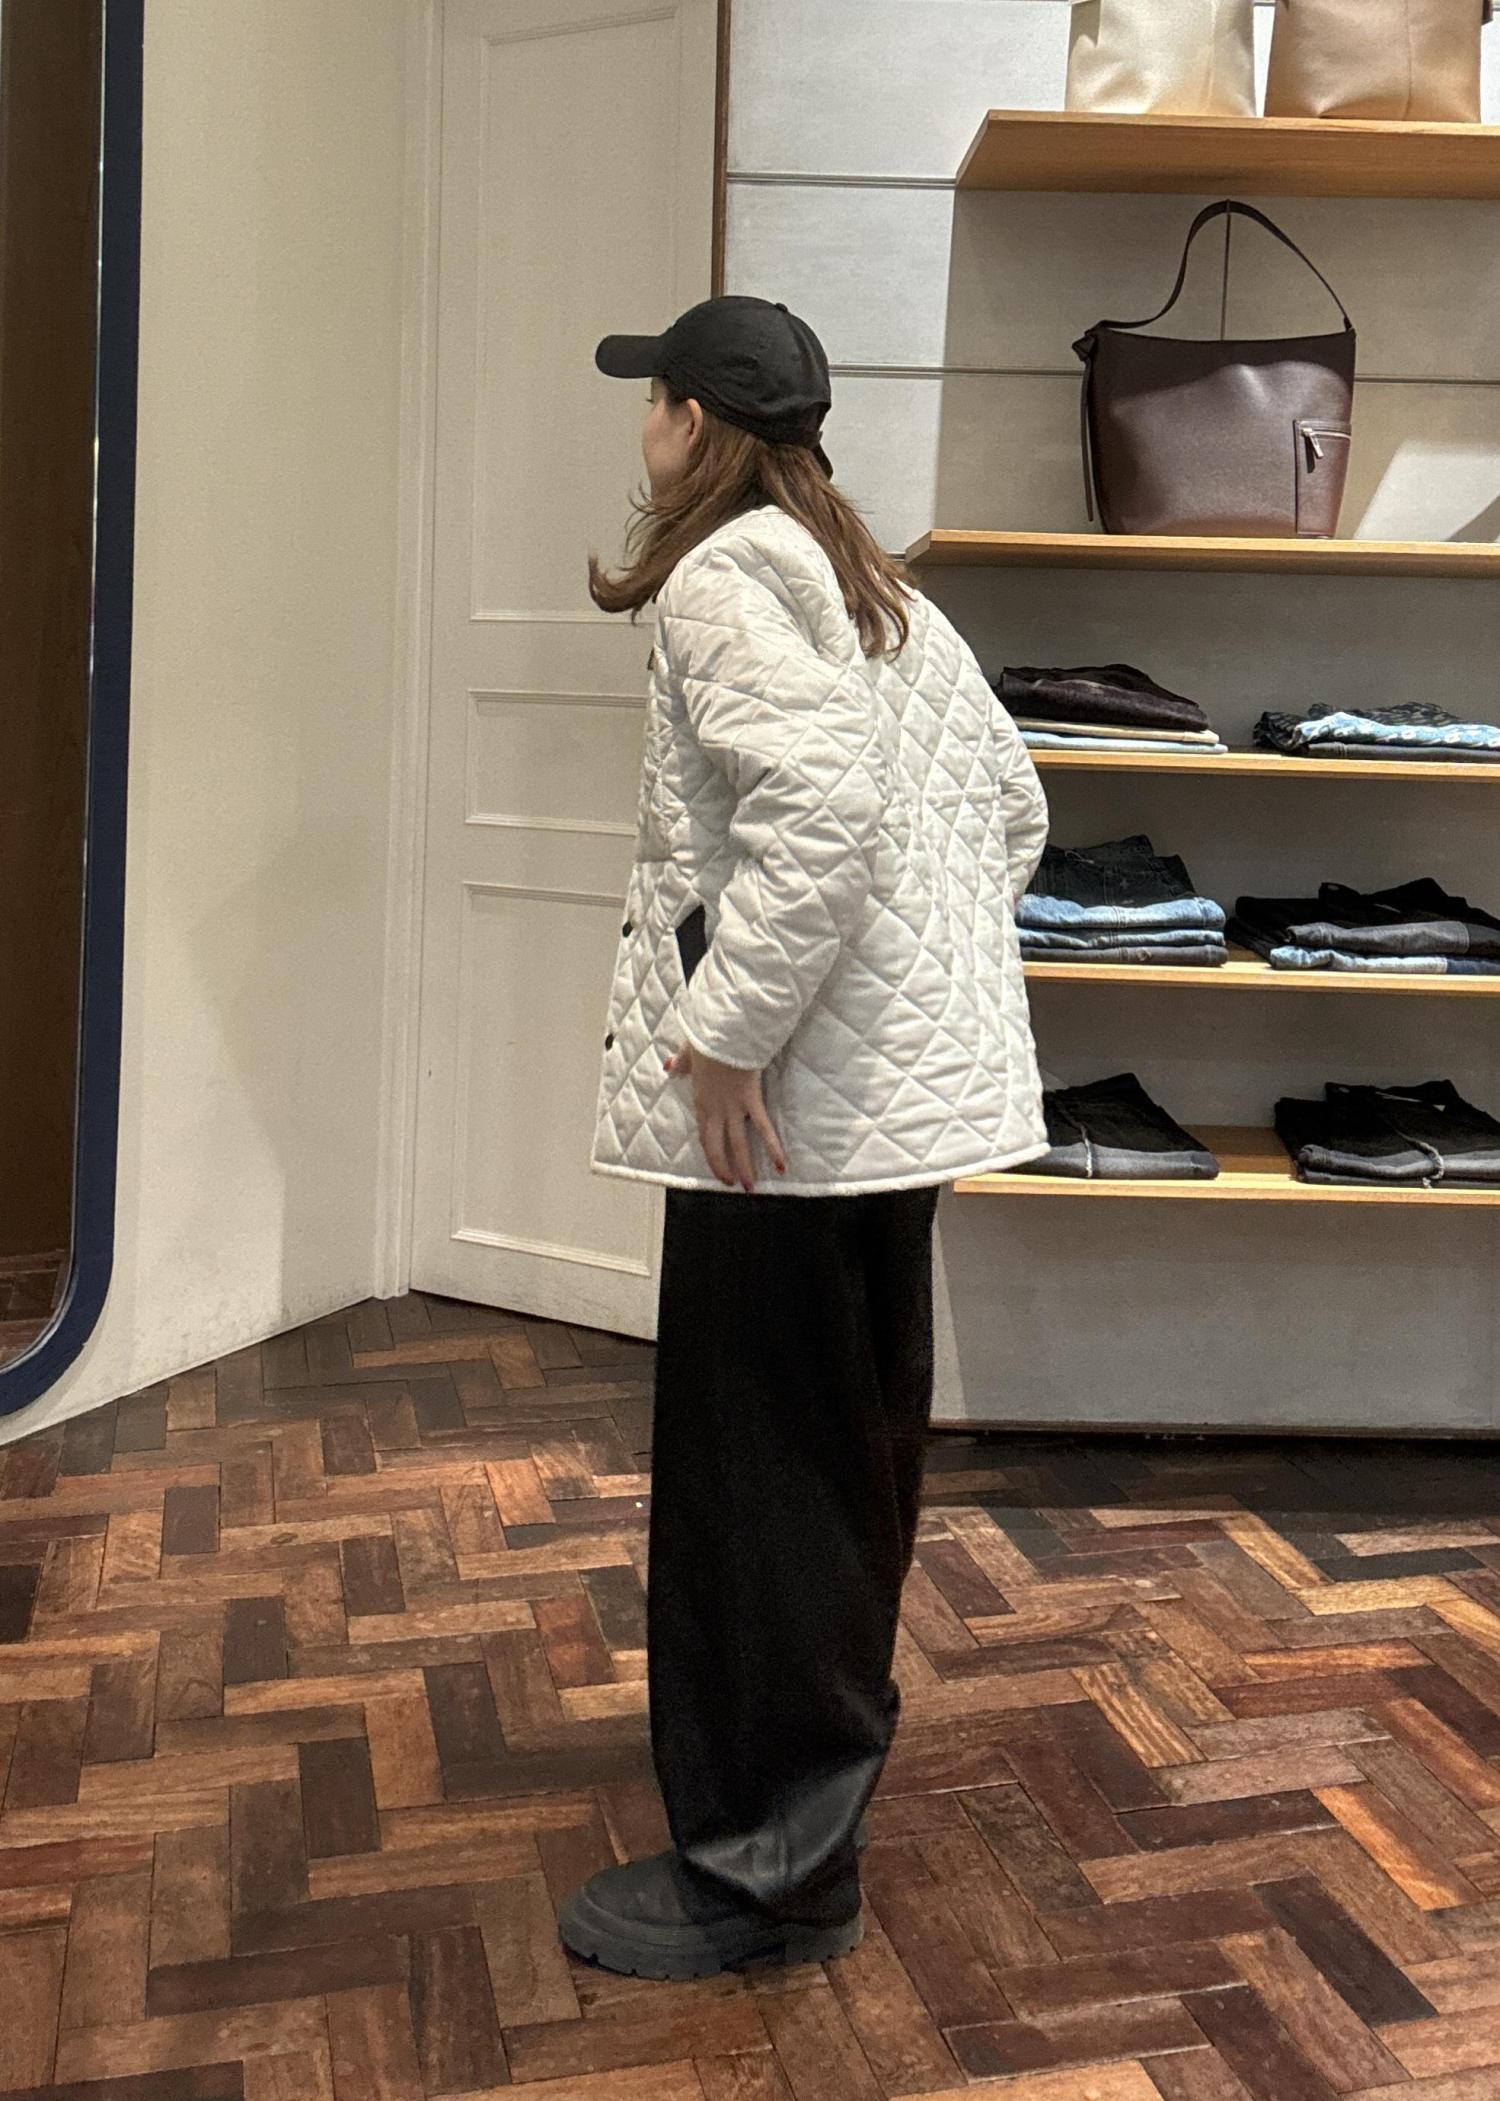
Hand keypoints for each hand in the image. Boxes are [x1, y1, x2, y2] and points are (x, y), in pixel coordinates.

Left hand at [663, 1042, 786, 1191]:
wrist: (722, 1034)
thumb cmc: (706, 1041)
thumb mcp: (687, 1054)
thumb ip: (680, 1065)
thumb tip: (669, 1067)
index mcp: (701, 1102)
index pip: (705, 1137)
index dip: (711, 1155)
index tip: (719, 1169)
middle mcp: (715, 1111)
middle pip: (718, 1147)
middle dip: (725, 1168)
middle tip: (733, 1185)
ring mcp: (733, 1108)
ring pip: (738, 1144)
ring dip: (745, 1167)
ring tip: (751, 1187)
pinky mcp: (751, 1100)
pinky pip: (763, 1127)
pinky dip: (773, 1147)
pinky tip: (780, 1165)